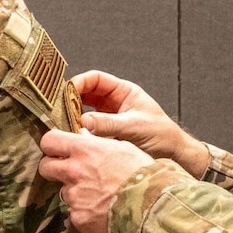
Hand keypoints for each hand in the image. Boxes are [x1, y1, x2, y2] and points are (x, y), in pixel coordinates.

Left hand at [39, 129, 153, 232]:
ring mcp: (74, 196)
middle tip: (70, 172)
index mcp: (84, 150)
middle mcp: (74, 172)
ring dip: (75, 193)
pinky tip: (102, 210)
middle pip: (46, 167)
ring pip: (64, 192)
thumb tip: (83, 136)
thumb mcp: (122, 147)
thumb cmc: (142, 173)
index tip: (57, 149)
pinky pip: (75, 212)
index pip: (49, 141)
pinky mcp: (78, 217)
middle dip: (54, 169)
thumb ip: (97, 142)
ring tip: (98, 195)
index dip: (52, 145)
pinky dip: (85, 212)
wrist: (151, 205)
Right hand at [73, 70, 208, 176]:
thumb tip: (84, 122)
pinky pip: (87, 128)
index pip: (95, 79)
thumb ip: (109, 124)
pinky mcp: (105, 133)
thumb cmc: (161, 135)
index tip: (67, 93)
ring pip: (83, 111)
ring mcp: (108, 117)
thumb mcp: (134, 127)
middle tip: (60, 110)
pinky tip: (73, 136)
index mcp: (123, 91)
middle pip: (85, 94)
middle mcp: (113, 102)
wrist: (172, 154)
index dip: (80, 82)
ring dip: (73, 116)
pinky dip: (79, 130)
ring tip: (63, 124)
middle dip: (71, 100)